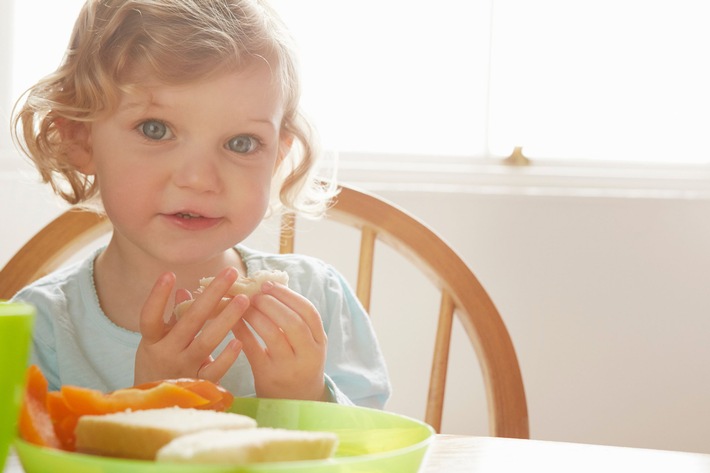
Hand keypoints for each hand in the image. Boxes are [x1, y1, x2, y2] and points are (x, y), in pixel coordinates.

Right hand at [134, 268, 248, 384]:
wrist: (157, 410)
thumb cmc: (158, 368)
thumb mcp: (158, 344)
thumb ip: (172, 320)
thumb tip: (184, 292)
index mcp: (151, 341)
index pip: (150, 317)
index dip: (157, 296)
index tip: (169, 274)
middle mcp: (165, 354)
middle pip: (189, 321)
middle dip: (212, 294)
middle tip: (231, 273)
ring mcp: (183, 369)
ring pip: (206, 341)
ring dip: (227, 319)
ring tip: (243, 300)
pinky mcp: (199, 384)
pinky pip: (214, 369)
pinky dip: (227, 356)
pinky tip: (240, 341)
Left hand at [233, 281, 327, 400]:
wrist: (295, 403)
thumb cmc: (298, 365)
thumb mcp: (308, 345)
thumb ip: (297, 321)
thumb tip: (270, 287)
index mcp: (319, 343)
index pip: (309, 312)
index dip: (288, 295)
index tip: (270, 285)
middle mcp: (308, 356)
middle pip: (292, 322)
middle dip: (271, 303)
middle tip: (255, 294)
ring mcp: (288, 368)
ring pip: (273, 334)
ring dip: (256, 315)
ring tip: (244, 305)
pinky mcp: (267, 377)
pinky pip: (252, 349)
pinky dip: (242, 331)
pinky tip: (234, 321)